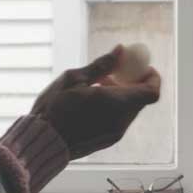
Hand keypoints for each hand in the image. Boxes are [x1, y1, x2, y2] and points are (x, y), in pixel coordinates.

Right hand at [31, 46, 161, 158]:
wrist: (41, 142)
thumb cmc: (54, 108)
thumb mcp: (74, 79)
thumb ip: (102, 65)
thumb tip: (121, 50)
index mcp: (116, 103)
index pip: (152, 92)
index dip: (152, 77)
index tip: (140, 67)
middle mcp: (121, 121)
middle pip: (140, 99)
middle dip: (132, 83)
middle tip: (112, 73)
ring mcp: (115, 134)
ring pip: (129, 110)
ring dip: (121, 95)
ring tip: (95, 87)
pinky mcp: (107, 141)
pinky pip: (120, 120)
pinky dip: (114, 108)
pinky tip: (91, 103)